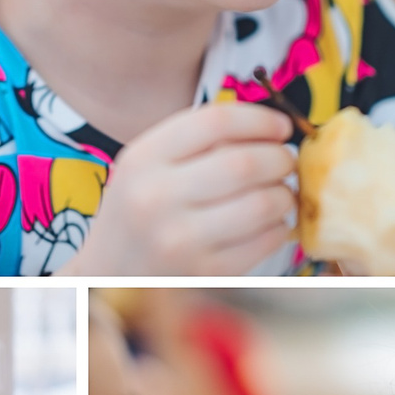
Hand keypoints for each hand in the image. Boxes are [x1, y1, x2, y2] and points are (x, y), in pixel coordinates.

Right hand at [67, 102, 297, 275]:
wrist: (109, 275)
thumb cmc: (138, 211)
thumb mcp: (146, 165)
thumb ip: (198, 141)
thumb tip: (270, 128)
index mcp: (142, 159)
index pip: (216, 122)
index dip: (260, 119)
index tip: (280, 125)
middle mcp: (157, 198)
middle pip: (245, 163)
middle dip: (280, 158)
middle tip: (285, 161)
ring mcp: (181, 240)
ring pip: (263, 203)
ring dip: (284, 194)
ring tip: (278, 193)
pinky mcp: (207, 273)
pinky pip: (267, 240)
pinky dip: (279, 227)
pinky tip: (267, 223)